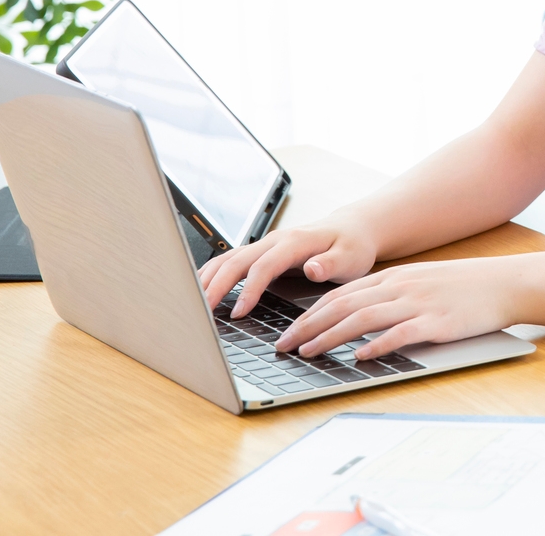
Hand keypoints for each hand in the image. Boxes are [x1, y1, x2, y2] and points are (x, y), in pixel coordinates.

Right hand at [199, 217, 379, 317]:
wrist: (352, 230)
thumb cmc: (352, 246)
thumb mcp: (351, 257)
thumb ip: (331, 264)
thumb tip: (311, 268)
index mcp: (294, 242)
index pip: (263, 266)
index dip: (248, 289)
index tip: (239, 313)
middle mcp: (275, 240)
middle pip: (236, 261)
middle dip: (216, 287)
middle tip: (201, 314)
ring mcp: (265, 245)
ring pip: (227, 259)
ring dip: (207, 280)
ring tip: (192, 305)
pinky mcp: (261, 253)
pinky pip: (230, 261)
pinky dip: (212, 275)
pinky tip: (200, 290)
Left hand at [276, 258, 510, 359]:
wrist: (504, 283)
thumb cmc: (464, 287)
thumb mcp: (420, 283)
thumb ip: (390, 297)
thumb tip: (357, 318)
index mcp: (394, 278)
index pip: (341, 295)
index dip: (309, 314)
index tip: (288, 332)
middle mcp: (400, 288)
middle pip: (344, 305)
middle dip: (309, 327)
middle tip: (284, 346)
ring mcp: (418, 304)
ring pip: (364, 318)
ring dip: (332, 336)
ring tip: (309, 352)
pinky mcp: (437, 323)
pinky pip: (401, 334)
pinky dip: (377, 345)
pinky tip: (360, 356)